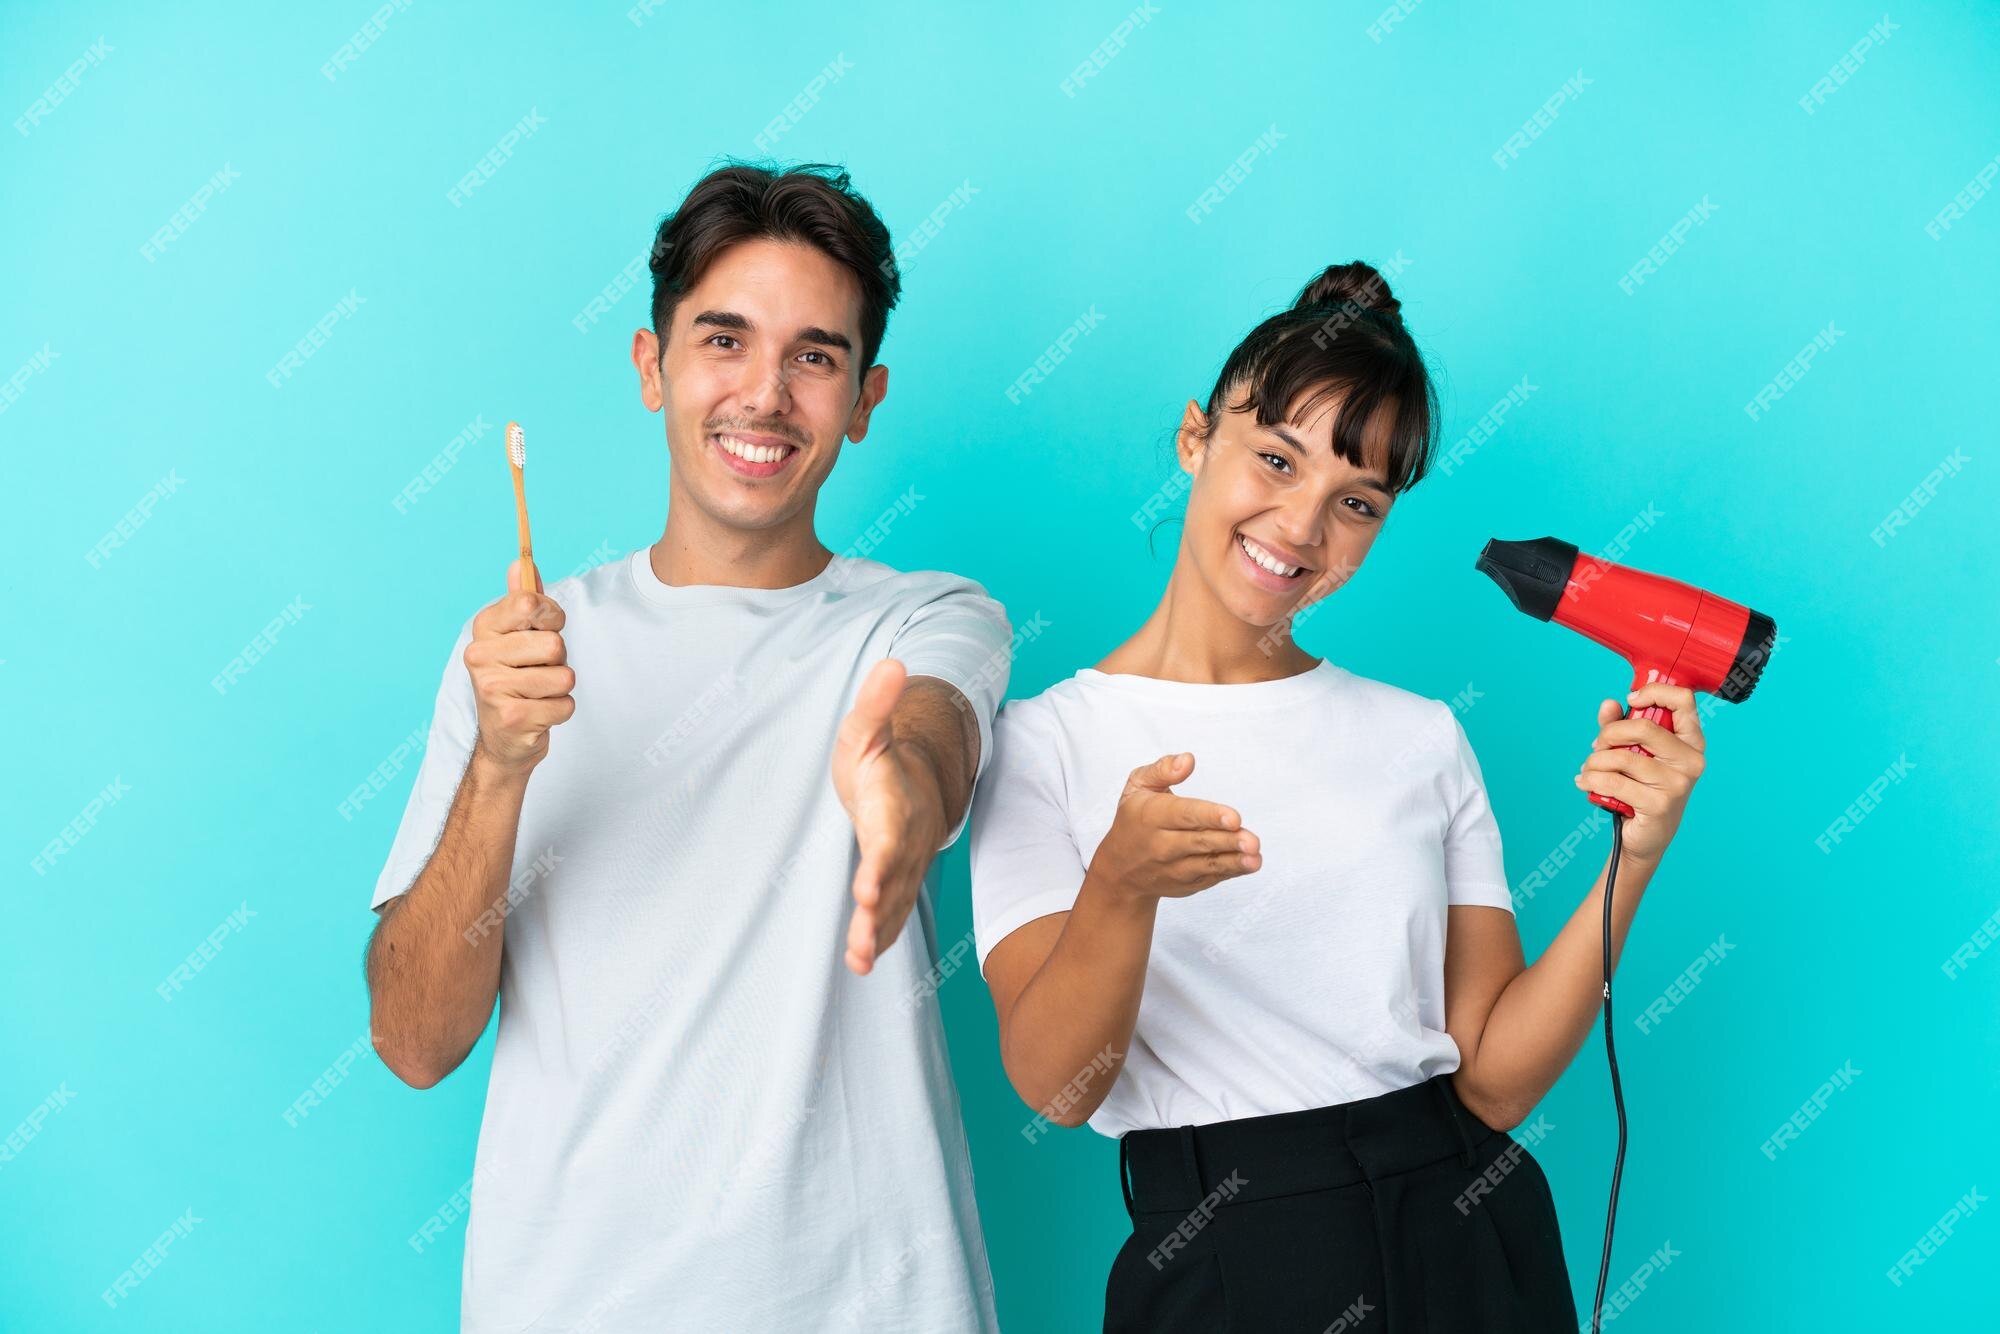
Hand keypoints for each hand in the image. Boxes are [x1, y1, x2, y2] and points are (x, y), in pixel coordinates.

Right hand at [464, 557, 574, 773]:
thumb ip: (523, 600)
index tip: (544, 628)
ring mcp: (493, 688)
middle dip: (558, 659)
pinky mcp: (512, 717)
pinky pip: (565, 705)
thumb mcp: (517, 637)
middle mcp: (480, 655)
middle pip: (554, 644)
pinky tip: (538, 714)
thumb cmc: (516, 679)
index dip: (551, 616)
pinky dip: (560, 711)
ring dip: (560, 688)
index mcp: (483, 628)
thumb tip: (521, 562)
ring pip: (564, 675)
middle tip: (537, 671)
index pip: (530, 603)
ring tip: (537, 693)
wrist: (502, 740)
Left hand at [832, 659, 945, 975]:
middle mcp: (906, 841)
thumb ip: (876, 703)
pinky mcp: (898, 883)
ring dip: (879, 934)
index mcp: (896, 805)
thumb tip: (893, 662)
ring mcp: (906, 866)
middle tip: (863, 939)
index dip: (881, 863)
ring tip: (861, 960)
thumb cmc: (882, 756)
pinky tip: (862, 962)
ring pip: (896, 905)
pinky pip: (894, 914)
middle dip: (880, 912)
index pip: (890, 838)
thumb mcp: (867, 727)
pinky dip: (882, 937)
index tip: (867, 887)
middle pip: (894, 882)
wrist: (916, 780)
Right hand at [1086, 753, 1259, 904]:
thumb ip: (1162, 769)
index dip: (1209, 816)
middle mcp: (1161, 845)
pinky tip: (1248, 864)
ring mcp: (1174, 868)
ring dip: (1234, 862)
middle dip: (1228, 841)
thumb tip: (1188, 760)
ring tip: (1255, 859)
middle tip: (1252, 841)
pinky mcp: (1186, 884)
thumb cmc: (1135, 818)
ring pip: (1207, 864)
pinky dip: (1230, 871)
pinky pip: (1210, 877)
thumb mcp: (1137, 786)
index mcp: (1152, 816)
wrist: (1120, 870)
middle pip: (1199, 841)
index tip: (1234, 817)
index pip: (1183, 814)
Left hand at [1575, 682, 1706, 866]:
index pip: (1683, 700)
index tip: (1630, 700)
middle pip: (1643, 727)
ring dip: (1594, 762)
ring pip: (1621, 757)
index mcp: (1691, 741)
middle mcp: (1691, 760)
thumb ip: (1619, 725)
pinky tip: (1585, 782)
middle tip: (1598, 745)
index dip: (1654, 692)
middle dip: (1609, 733)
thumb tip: (1609, 705)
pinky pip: (1613, 781)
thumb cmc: (1640, 787)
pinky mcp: (1659, 804)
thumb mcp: (1631, 751)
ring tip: (1588, 770)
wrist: (1645, 837)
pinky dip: (1590, 779)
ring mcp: (1678, 784)